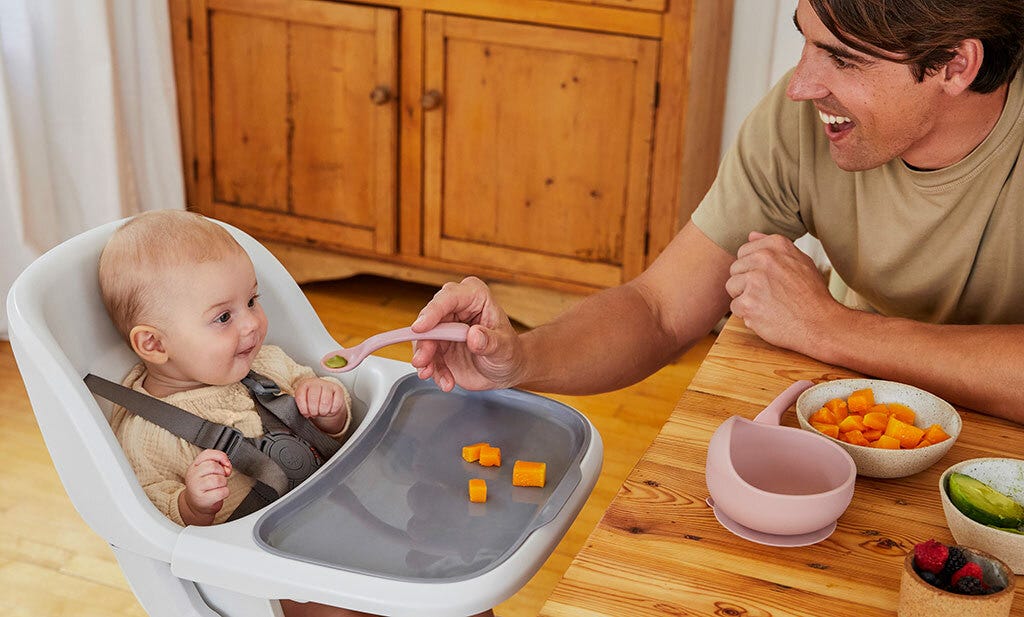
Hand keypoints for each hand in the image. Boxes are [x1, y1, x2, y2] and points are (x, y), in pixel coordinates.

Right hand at [182, 448, 231, 524]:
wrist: (195, 505)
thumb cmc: (204, 487)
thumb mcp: (208, 472)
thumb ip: (218, 464)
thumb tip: (227, 466)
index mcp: (194, 466)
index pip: (207, 454)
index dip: (220, 456)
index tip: (226, 463)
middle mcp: (193, 475)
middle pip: (213, 466)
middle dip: (222, 472)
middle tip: (219, 477)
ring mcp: (196, 488)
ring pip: (218, 479)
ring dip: (223, 483)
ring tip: (218, 486)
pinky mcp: (203, 499)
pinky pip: (222, 492)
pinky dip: (225, 492)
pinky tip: (219, 493)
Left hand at [294, 377, 349, 433]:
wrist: (325, 395)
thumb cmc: (312, 400)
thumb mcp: (304, 402)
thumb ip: (301, 406)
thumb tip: (303, 415)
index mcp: (304, 385)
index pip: (301, 397)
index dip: (303, 409)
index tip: (306, 414)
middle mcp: (316, 382)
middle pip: (313, 399)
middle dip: (314, 411)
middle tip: (314, 413)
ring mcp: (328, 385)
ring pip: (325, 402)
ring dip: (323, 411)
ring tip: (322, 412)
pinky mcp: (338, 390)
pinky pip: (336, 403)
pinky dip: (332, 410)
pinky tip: (329, 410)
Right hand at [410, 276, 524, 391]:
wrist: (506, 371)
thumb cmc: (509, 352)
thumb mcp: (505, 348)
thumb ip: (491, 342)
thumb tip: (474, 335)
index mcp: (475, 297)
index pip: (449, 297)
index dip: (432, 311)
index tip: (421, 328)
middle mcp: (456, 308)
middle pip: (430, 318)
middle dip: (424, 341)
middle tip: (422, 360)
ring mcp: (445, 327)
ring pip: (423, 338)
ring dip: (424, 359)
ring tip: (431, 374)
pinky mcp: (438, 346)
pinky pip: (427, 356)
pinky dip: (433, 371)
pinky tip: (446, 381)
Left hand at [726, 232, 839, 353]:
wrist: (820, 324)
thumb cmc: (812, 295)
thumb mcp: (801, 262)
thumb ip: (774, 247)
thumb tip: (751, 235)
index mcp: (776, 245)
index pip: (743, 252)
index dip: (752, 269)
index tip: (769, 280)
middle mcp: (764, 258)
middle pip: (735, 269)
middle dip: (746, 283)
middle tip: (770, 295)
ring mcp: (754, 280)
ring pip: (732, 287)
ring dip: (745, 298)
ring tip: (767, 304)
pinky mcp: (748, 302)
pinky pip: (735, 307)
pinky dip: (747, 315)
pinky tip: (766, 316)